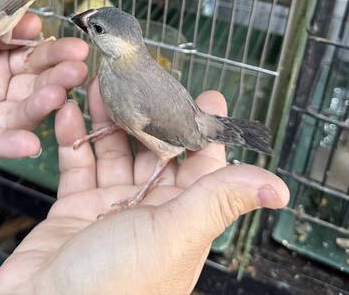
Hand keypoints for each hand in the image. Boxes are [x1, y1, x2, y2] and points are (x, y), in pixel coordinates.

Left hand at [0, 10, 87, 158]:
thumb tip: (33, 22)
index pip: (34, 57)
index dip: (55, 53)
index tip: (78, 47)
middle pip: (32, 86)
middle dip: (57, 77)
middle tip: (78, 69)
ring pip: (16, 114)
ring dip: (39, 107)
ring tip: (59, 95)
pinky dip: (8, 145)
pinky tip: (31, 144)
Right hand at [0, 81, 288, 294]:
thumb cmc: (114, 286)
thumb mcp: (173, 234)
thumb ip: (218, 200)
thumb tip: (280, 188)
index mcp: (180, 218)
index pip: (200, 164)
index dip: (202, 128)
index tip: (206, 94)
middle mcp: (147, 212)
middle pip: (152, 149)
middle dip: (147, 112)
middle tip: (139, 74)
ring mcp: (108, 210)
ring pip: (113, 151)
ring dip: (107, 117)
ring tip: (100, 82)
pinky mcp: (73, 211)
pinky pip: (76, 165)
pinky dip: (72, 137)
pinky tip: (68, 111)